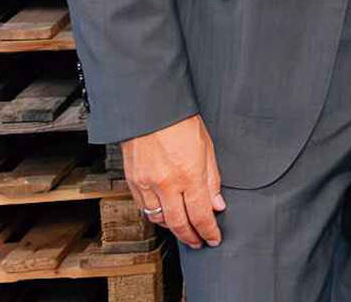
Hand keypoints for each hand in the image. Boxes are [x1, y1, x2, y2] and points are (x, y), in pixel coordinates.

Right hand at [123, 114, 224, 248]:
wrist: (150, 108)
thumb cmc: (180, 121)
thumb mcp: (207, 147)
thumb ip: (212, 179)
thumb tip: (217, 203)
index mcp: (189, 174)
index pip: (201, 215)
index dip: (209, 231)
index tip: (214, 238)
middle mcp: (167, 183)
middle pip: (179, 224)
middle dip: (191, 237)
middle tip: (199, 242)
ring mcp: (147, 183)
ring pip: (159, 219)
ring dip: (172, 228)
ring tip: (183, 230)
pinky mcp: (133, 181)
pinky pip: (144, 207)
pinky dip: (155, 215)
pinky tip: (164, 214)